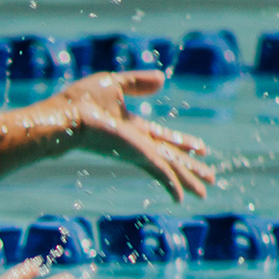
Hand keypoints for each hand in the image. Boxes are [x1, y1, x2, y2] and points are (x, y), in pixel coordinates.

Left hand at [54, 70, 214, 201]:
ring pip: (170, 168)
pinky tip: (181, 199)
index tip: (200, 149)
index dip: (183, 143)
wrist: (68, 116)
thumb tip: (162, 80)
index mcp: (133, 128)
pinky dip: (172, 185)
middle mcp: (137, 144)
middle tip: (210, 179)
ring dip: (188, 180)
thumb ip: (138, 83)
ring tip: (204, 193)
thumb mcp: (115, 84)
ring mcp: (138, 152)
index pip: (163, 138)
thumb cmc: (82, 101)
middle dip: (191, 168)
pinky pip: (160, 173)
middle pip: (171, 157)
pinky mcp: (137, 156)